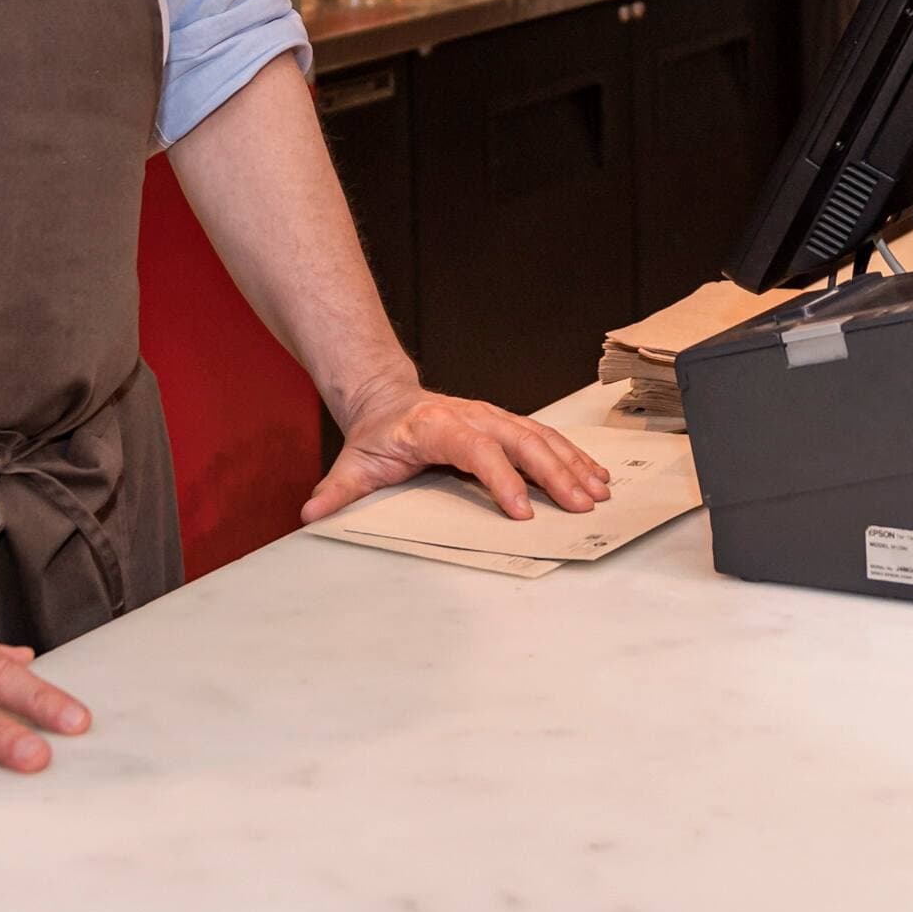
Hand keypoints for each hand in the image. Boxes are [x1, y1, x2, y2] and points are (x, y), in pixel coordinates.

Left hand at [299, 383, 614, 524]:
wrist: (386, 398)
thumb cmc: (376, 435)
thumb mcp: (354, 463)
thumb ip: (337, 491)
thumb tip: (314, 513)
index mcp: (437, 426)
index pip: (476, 450)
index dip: (500, 479)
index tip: (522, 512)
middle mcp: (473, 416)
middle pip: (521, 440)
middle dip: (555, 473)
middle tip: (581, 505)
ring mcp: (493, 417)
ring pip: (540, 437)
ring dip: (572, 465)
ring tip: (599, 493)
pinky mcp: (506, 424)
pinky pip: (545, 438)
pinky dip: (572, 456)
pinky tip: (595, 475)